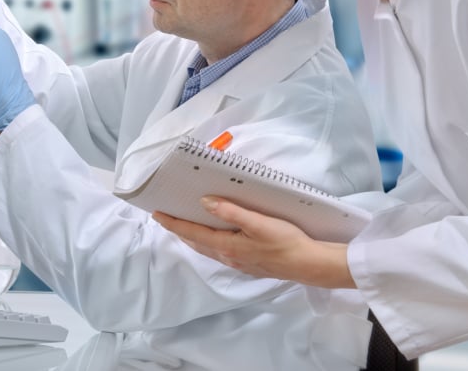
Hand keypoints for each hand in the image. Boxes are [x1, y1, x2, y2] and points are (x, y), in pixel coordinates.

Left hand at [152, 197, 355, 287]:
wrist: (310, 265)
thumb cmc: (286, 242)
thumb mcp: (258, 223)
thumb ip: (231, 212)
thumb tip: (204, 202)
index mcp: (227, 246)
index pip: (192, 233)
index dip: (173, 223)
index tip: (157, 214)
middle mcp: (228, 256)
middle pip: (197, 241)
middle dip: (180, 230)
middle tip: (166, 217)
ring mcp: (239, 262)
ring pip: (208, 247)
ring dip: (193, 236)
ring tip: (184, 225)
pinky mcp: (249, 263)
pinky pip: (220, 250)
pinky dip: (209, 241)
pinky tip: (214, 236)